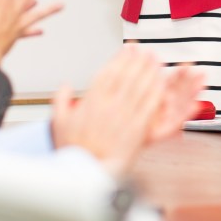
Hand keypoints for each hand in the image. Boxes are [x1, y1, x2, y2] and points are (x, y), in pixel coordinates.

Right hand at [49, 47, 205, 175]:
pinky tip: (162, 84)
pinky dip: (156, 92)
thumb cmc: (73, 151)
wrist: (87, 171)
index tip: (127, 49)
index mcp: (91, 101)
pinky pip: (150, 106)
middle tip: (145, 50)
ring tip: (155, 60)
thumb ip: (61, 101)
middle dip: (137, 60)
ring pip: (140, 87)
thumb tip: (65, 87)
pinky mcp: (137, 128)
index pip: (108, 73)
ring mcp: (124, 116)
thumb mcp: (58, 123)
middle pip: (127, 76)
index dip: (119, 59)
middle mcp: (109, 105)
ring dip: (149, 71)